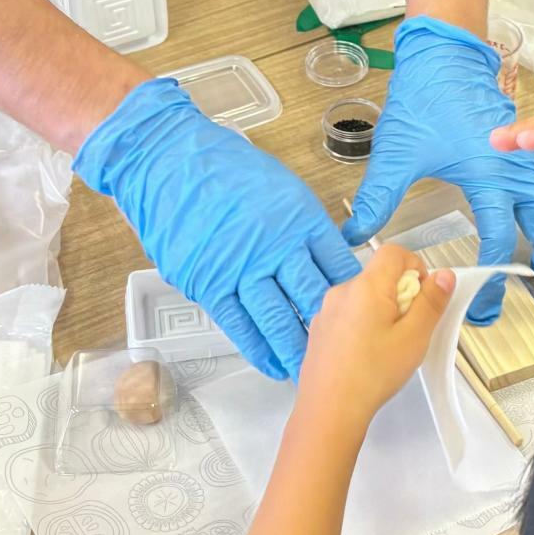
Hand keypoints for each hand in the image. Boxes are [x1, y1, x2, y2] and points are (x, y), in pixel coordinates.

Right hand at [78, 79, 360, 379]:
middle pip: (315, 298)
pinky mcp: (209, 283)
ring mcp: (243, 268)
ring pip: (279, 319)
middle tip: (348, 357)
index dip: (354, 294)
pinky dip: (258, 348)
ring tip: (312, 371)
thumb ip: (300, 224)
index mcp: (301, 219)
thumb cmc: (223, 167)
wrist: (168, 163)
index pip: (338, 265)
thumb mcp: (279, 186)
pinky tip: (273, 365)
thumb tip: (316, 255)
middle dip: (334, 331)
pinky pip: (240, 324)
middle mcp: (277, 247)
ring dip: (297, 349)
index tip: (364, 315)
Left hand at [296, 246, 454, 429]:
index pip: (394, 253)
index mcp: (366, 287)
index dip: (415, 267)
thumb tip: (444, 275)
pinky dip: (362, 326)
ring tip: (388, 347)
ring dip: (381, 311)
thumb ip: (432, 302)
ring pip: (364, 297)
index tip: (423, 297)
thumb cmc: (373, 374)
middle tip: (409, 329)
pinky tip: (367, 357)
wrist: (329, 410)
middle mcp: (341, 292)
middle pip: (379, 276)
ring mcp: (326, 311)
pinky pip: (348, 315)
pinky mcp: (319, 331)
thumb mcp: (415, 337)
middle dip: (401, 294)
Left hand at [342, 17, 533, 326]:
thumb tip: (356, 234)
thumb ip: (378, 197)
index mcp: (489, 172)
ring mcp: (530, 162)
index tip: (481, 301)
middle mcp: (518, 170)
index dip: (490, 273)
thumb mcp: (398, 150)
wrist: (446, 53)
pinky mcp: (531, 155)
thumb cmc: (427, 95)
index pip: (500, 236)